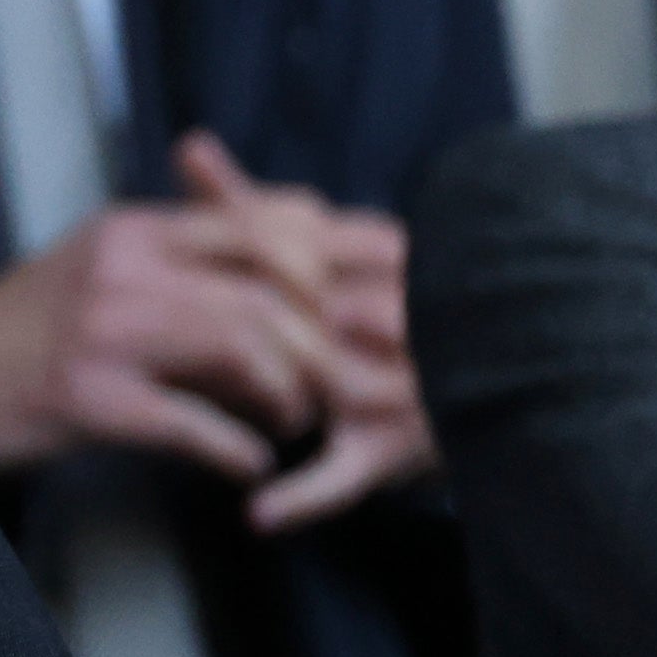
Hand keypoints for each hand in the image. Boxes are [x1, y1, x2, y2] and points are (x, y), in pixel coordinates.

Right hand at [0, 132, 342, 482]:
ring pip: (240, 348)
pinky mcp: (88, 400)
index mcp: (130, 230)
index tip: (334, 307)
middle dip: (314, 340)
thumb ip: (174, 257)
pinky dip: (238, 452)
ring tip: (291, 423)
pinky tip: (250, 466)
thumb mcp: (95, 265)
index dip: (317, 267)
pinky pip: (193, 425)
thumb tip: (272, 267)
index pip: (258, 223)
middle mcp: (122, 268)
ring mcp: (104, 333)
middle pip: (264, 286)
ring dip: (285, 396)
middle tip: (329, 379)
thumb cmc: (22, 332)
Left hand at [208, 147, 434, 530]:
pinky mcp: (389, 452)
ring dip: (266, 392)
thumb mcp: (315, 251)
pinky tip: (257, 512)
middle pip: (314, 313)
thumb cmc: (376, 307)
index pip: (312, 249)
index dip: (253, 253)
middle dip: (250, 316)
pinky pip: (345, 476)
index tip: (190, 261)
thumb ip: (248, 203)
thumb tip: (189, 144)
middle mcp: (392, 324)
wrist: (484, 370)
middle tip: (173, 323)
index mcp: (379, 267)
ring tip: (188, 394)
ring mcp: (393, 392)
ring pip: (326, 388)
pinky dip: (303, 496)